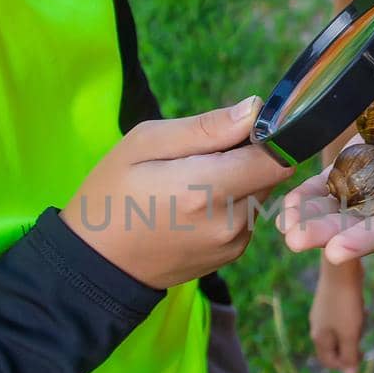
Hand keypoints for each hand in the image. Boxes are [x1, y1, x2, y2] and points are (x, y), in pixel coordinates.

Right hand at [61, 98, 291, 287]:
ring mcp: (234, 243)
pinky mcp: (232, 255)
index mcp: (207, 189)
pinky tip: (194, 205)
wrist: (97, 263)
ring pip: (261, 193)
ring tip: (191, 182)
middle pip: (270, 173)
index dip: (264, 136)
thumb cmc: (111, 193)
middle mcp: (230, 221)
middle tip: (200, 157)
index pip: (276, 157)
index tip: (236, 130)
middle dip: (247, 156)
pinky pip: (248, 215)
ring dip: (239, 179)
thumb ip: (205, 127)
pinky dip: (231, 202)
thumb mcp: (145, 144)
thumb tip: (255, 108)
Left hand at [278, 106, 373, 265]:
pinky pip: (332, 183)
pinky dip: (310, 194)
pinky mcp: (363, 168)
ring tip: (283, 227)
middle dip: (325, 233)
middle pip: (357, 224)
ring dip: (310, 217)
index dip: (366, 240)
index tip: (337, 251)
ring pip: (338, 207)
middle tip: (295, 241)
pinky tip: (285, 206)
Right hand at [311, 259, 364, 372]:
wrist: (341, 269)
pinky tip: (360, 306)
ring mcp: (321, 312)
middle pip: (334, 347)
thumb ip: (349, 355)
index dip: (345, 364)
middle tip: (362, 335)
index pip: (329, 361)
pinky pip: (341, 318)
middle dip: (350, 345)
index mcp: (319, 337)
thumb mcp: (350, 334)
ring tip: (362, 317)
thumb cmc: (346, 304)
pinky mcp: (329, 300)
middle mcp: (317, 325)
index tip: (361, 354)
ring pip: (338, 332)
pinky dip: (351, 317)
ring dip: (353, 330)